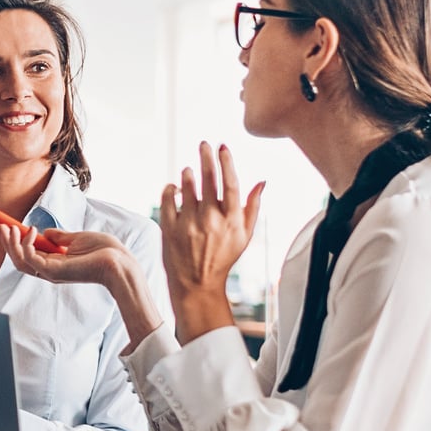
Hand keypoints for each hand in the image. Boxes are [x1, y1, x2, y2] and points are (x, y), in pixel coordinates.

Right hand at [0, 225, 140, 290]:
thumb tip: (45, 232)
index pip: (27, 255)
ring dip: (11, 243)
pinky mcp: (53, 271)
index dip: (15, 241)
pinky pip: (30, 258)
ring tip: (9, 227)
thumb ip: (60, 237)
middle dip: (7, 242)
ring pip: (20, 261)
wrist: (119, 261)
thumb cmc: (104, 251)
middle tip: (1, 225)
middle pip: (18, 260)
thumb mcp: (78, 238)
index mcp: (54, 264)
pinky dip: (26, 243)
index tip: (8, 225)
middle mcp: (49, 271)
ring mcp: (50, 273)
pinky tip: (31, 230)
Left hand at [162, 142, 262, 343]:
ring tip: (189, 170)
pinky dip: (170, 188)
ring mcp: (189, 223)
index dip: (227, 161)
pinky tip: (174, 187)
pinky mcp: (169, 228)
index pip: (231, 183)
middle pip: (209, 178)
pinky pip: (167, 198)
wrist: (196, 285)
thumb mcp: (244, 236)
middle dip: (206, 156)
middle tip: (203, 144)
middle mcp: (211, 220)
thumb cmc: (223, 259)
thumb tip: (262, 181)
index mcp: (232, 220)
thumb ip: (253, 208)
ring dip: (188, 174)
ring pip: (187, 186)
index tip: (222, 146)